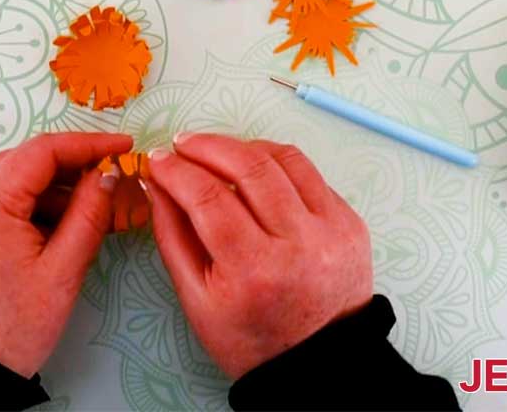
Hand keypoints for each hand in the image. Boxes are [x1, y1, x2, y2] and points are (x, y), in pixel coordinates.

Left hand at [0, 131, 132, 376]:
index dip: (88, 144)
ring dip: (51, 189)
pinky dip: (28, 204)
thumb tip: (106, 176)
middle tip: (112, 182)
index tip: (122, 146)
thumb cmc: (8, 328)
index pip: (43, 151)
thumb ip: (88, 215)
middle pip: (26, 160)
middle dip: (72, 169)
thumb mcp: (62, 272)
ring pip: (12, 178)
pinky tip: (56, 226)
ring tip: (89, 214)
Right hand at [145, 133, 372, 378]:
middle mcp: (298, 244)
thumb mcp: (196, 298)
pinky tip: (254, 168)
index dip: (176, 170)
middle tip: (183, 144)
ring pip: (284, 159)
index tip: (158, 160)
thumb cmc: (251, 336)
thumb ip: (171, 234)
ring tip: (217, 150)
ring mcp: (331, 230)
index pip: (208, 197)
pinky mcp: (349, 222)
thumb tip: (157, 181)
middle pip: (249, 166)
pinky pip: (309, 173)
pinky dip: (277, 163)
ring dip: (244, 146)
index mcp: (254, 270)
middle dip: (207, 145)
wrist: (316, 361)